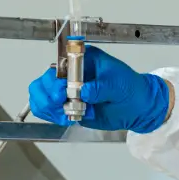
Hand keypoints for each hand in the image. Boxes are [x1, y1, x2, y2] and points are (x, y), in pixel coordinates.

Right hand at [28, 46, 169, 133]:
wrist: (138, 107)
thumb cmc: (130, 88)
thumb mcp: (119, 83)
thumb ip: (101, 87)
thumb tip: (83, 92)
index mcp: (81, 60)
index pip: (57, 65)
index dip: (55, 80)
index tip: (63, 93)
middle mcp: (70, 74)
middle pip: (43, 82)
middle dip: (49, 96)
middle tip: (63, 105)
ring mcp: (67, 91)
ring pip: (40, 96)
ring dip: (48, 107)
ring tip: (65, 114)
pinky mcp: (68, 106)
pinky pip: (48, 110)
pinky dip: (51, 116)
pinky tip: (66, 119)